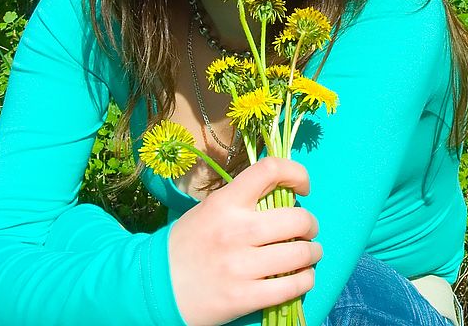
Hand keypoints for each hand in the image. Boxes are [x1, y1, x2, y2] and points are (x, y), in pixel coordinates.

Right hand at [168, 157, 321, 325]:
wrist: (154, 287)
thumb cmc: (187, 244)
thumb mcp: (209, 210)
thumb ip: (243, 201)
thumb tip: (286, 195)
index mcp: (225, 203)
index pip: (269, 170)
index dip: (297, 172)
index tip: (304, 187)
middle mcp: (235, 231)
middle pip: (297, 218)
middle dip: (311, 224)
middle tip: (308, 230)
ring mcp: (240, 266)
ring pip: (300, 254)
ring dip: (313, 253)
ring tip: (310, 254)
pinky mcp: (244, 297)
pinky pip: (292, 286)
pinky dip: (305, 280)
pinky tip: (302, 277)